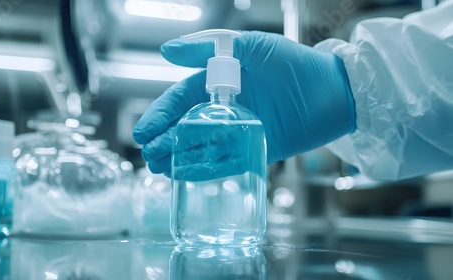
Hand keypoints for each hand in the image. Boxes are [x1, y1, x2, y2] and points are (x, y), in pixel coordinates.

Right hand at [133, 31, 355, 176]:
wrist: (334, 90)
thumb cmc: (294, 63)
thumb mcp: (252, 47)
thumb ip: (209, 49)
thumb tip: (167, 50)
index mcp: (220, 83)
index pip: (182, 99)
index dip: (161, 114)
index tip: (144, 131)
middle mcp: (226, 108)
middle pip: (187, 126)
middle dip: (165, 141)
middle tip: (148, 155)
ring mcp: (239, 130)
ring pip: (202, 146)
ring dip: (179, 158)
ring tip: (159, 169)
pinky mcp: (255, 149)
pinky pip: (227, 162)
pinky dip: (206, 169)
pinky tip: (186, 175)